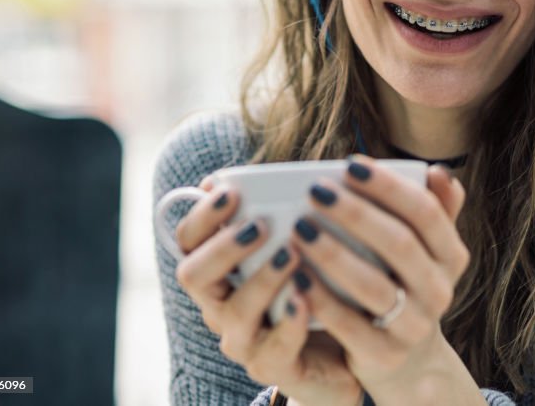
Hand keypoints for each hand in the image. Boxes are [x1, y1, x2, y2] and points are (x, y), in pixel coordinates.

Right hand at [172, 175, 362, 405]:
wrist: (345, 342)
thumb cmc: (314, 279)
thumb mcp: (297, 238)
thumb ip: (277, 206)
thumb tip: (258, 168)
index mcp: (218, 269)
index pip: (189, 239)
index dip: (204, 215)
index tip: (232, 190)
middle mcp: (220, 304)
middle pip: (194, 275)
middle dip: (224, 247)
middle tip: (261, 224)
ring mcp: (244, 339)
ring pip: (234, 313)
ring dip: (261, 279)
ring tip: (291, 254)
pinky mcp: (275, 366)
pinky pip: (274, 350)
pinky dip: (288, 321)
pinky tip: (305, 298)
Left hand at [289, 157, 477, 402]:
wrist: (403, 357)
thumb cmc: (403, 281)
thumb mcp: (425, 248)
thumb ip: (435, 209)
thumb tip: (437, 170)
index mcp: (451, 255)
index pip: (425, 212)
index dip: (389, 186)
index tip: (350, 164)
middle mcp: (439, 291)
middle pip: (399, 244)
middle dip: (355, 213)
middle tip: (315, 190)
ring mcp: (414, 326)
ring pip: (373, 285)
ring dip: (333, 253)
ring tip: (298, 227)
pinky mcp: (384, 354)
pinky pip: (349, 324)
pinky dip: (321, 299)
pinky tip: (295, 275)